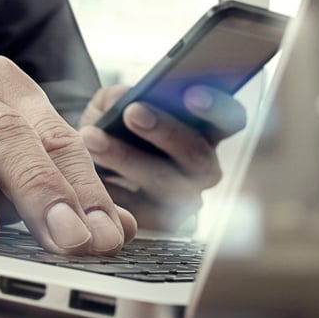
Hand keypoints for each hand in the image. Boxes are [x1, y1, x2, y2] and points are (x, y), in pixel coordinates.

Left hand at [78, 84, 246, 230]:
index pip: (229, 119)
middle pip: (197, 155)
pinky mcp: (160, 223)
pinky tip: (89, 173)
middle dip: (165, 131)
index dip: (216, 108)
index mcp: (206, 130)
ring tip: (93, 138)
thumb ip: (116, 97)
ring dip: (129, 160)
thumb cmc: (110, 130)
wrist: (89, 165)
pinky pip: (141, 211)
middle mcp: (202, 167)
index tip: (191, 93)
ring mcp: (185, 199)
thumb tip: (122, 97)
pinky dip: (114, 190)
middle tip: (132, 112)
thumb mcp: (109, 106)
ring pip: (167, 184)